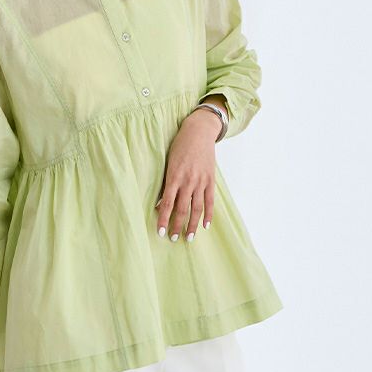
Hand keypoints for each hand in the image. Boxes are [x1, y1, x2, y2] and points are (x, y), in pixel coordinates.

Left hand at [154, 109, 221, 242]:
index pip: (167, 203)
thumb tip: (161, 203)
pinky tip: (205, 226)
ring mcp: (201, 182)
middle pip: (182, 209)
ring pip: (196, 209)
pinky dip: (208, 215)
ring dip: (192, 225)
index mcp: (174, 176)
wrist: (198, 132)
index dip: (163, 219)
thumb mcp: (168, 163)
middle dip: (177, 226)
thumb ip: (166, 182)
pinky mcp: (210, 181)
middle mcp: (188, 181)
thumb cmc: (179, 146)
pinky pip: (210, 201)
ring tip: (189, 238)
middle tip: (173, 239)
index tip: (160, 231)